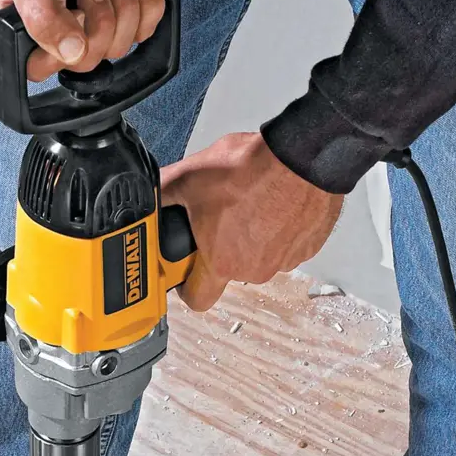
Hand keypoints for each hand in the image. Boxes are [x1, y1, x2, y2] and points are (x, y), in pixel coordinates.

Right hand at [0, 0, 166, 79]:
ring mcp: (93, 24)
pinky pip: (147, 30)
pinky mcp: (125, 13)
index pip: (42, 70)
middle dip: (100, 18)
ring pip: (120, 47)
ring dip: (123, 3)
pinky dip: (147, 1)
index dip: (64, 49)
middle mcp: (55, 31)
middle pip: (88, 62)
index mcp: (21, 26)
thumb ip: (43, 16)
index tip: (71, 13)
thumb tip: (70, 53)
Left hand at [160, 132, 343, 311]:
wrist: (301, 156)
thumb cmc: (251, 169)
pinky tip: (272, 204)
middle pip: (227, 271)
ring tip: (247, 205)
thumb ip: (162, 194)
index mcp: (222, 263)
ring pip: (258, 257)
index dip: (186, 286)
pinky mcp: (306, 247)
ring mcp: (285, 260)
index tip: (185, 266)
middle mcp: (255, 269)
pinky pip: (284, 245)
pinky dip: (277, 230)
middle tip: (217, 218)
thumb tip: (148, 196)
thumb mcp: (189, 177)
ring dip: (250, 238)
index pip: (197, 300)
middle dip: (219, 249)